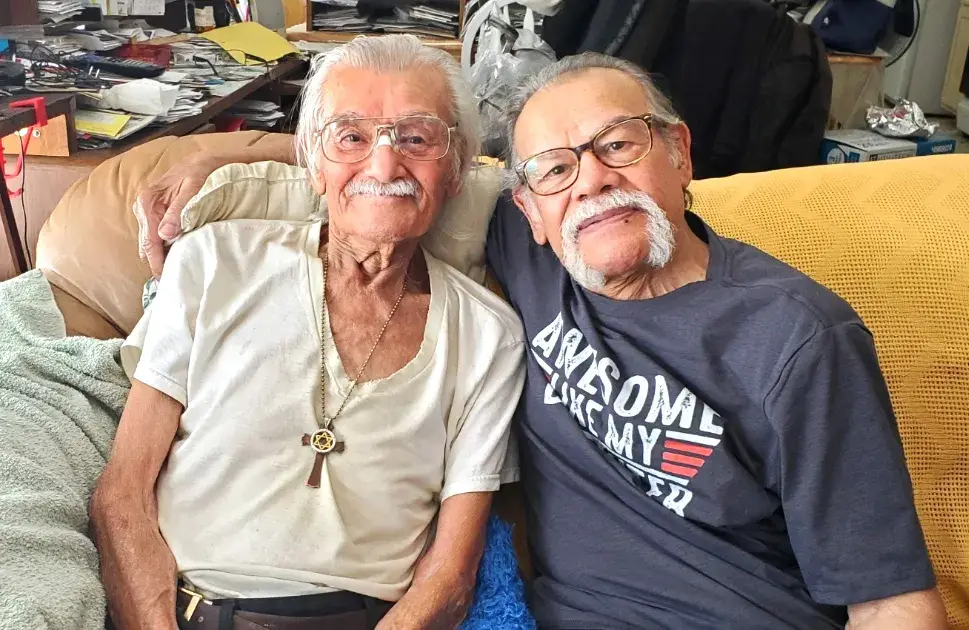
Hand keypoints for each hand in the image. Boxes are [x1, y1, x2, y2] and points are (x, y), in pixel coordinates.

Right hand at [133, 155, 221, 277]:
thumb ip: (179, 211)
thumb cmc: (201, 171)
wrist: (205, 160)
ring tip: (174, 272)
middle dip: (158, 262)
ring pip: (150, 242)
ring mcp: (148, 211)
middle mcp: (143, 207)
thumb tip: (166, 235)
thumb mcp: (194, 188)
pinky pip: (156, 235)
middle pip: (147, 244)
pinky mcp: (155, 213)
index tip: (165, 278)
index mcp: (148, 201)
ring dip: (161, 256)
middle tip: (172, 281)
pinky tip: (174, 256)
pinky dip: (163, 247)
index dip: (157, 261)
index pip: (149, 240)